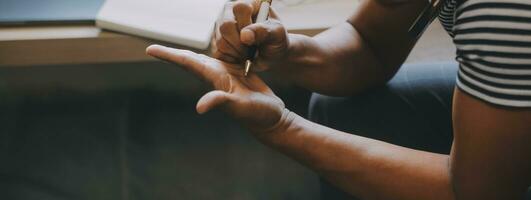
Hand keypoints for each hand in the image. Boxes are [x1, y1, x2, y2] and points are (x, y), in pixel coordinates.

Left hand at [146, 45, 288, 136]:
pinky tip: (212, 48)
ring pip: (205, 58)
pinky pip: (226, 57)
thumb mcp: (239, 108)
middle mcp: (217, 76)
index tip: (149, 49)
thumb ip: (220, 102)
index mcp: (214, 79)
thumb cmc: (256, 115)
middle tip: (154, 48)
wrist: (271, 119)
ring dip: (191, 50)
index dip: (168, 55)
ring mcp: (227, 75)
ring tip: (174, 46)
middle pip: (191, 60)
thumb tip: (200, 107)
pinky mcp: (239, 74)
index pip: (186, 63)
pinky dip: (219, 49)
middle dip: (173, 53)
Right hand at [213, 0, 289, 71]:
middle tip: (252, 48)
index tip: (255, 37)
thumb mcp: (276, 34)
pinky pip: (218, 52)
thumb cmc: (275, 40)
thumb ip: (263, 31)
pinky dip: (232, 58)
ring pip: (221, 41)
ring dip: (237, 52)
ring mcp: (221, 27)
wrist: (271, 55)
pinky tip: (241, 56)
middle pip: (226, 26)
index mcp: (248, 4)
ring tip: (248, 53)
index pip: (240, 8)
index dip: (247, 25)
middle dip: (241, 43)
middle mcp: (231, 12)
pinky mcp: (217, 41)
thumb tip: (245, 35)